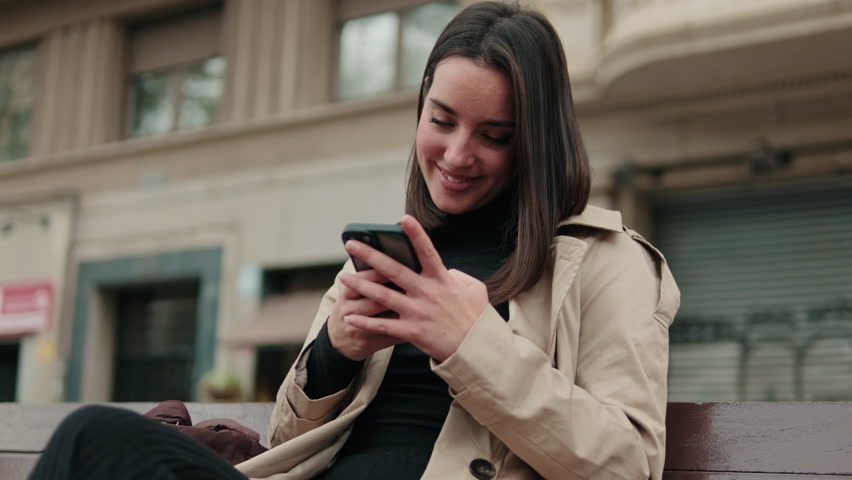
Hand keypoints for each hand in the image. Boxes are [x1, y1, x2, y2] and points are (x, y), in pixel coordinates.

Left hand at [340, 215, 489, 361]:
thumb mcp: (475, 290)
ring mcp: (418, 312)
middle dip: (370, 255)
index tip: (403, 219)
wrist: (477, 350)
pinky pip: (383, 325)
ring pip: (382, 296)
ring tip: (343, 278)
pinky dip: (365, 321)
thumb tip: (447, 270)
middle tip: (351, 244)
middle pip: (393, 270)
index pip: (427, 251)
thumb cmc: (477, 318)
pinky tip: (349, 316)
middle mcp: (427, 292)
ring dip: (360, 286)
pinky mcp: (412, 331)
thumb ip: (459, 276)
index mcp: (442, 280)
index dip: (416, 234)